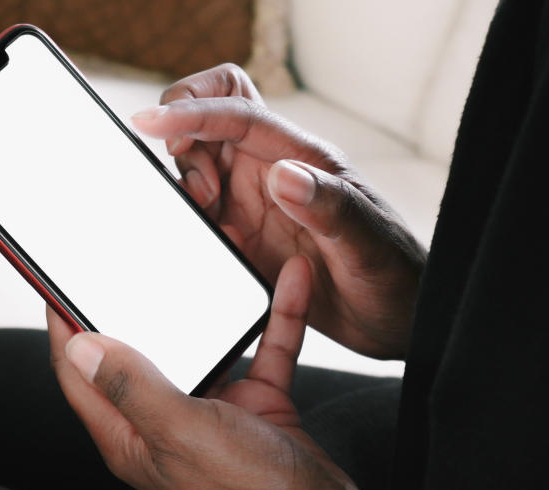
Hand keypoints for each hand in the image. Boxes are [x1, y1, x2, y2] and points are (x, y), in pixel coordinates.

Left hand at [47, 256, 398, 489]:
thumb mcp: (182, 433)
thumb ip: (131, 387)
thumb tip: (81, 346)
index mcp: (131, 437)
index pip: (80, 375)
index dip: (64, 326)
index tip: (59, 282)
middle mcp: (166, 424)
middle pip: (139, 353)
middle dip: (136, 305)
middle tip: (133, 258)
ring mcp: (213, 415)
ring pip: (204, 346)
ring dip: (209, 307)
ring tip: (208, 260)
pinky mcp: (256, 408)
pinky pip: (261, 351)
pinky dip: (273, 320)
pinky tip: (287, 286)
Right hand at [131, 64, 426, 358]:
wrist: (398, 321)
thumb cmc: (397, 277)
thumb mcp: (369, 246)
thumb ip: (330, 207)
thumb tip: (281, 173)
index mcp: (302, 158)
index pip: (236, 110)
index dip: (191, 109)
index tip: (150, 123)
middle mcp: (273, 173)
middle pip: (207, 124)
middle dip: (184, 143)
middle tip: (202, 196)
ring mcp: (256, 206)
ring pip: (197, 168)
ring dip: (185, 187)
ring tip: (210, 223)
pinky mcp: (244, 240)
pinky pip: (200, 216)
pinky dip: (188, 223)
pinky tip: (207, 247)